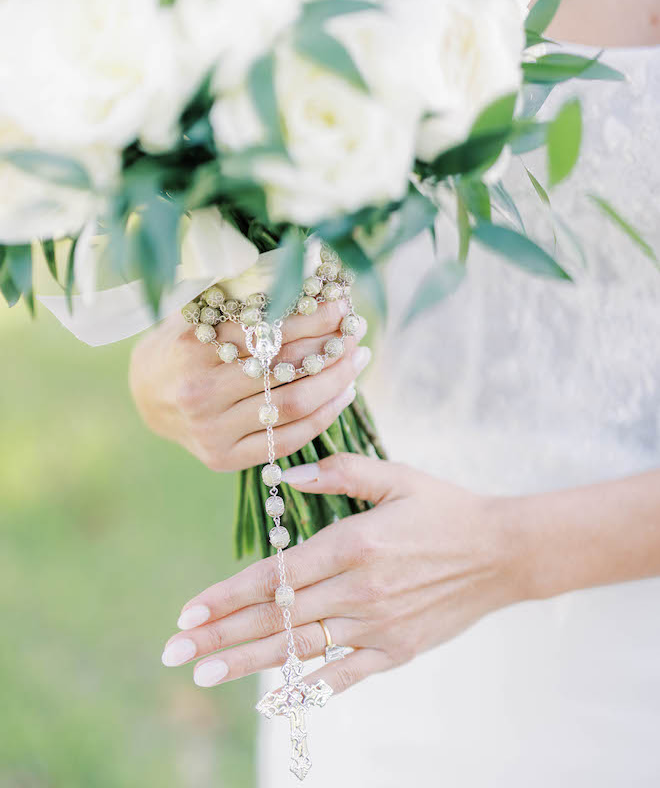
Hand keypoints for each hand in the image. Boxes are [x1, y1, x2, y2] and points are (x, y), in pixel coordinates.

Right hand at [129, 300, 368, 471]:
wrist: (146, 397)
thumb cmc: (182, 345)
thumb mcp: (198, 311)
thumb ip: (237, 295)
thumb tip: (302, 271)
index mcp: (192, 348)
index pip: (267, 330)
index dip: (311, 316)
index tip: (342, 303)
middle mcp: (199, 392)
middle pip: (284, 369)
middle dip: (330, 346)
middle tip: (356, 329)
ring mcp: (211, 430)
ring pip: (292, 406)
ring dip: (336, 381)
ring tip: (358, 359)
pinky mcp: (223, 458)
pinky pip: (287, 440)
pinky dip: (323, 416)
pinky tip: (344, 394)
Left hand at [160, 454, 525, 693]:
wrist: (502, 553)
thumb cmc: (444, 509)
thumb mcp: (396, 477)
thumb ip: (339, 473)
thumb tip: (283, 479)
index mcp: (353, 543)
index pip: (277, 576)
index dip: (227, 594)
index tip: (189, 610)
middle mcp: (359, 589)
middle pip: (278, 617)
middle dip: (221, 634)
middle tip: (175, 651)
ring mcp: (377, 625)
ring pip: (301, 647)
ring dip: (248, 662)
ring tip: (205, 673)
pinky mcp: (396, 650)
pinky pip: (344, 674)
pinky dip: (307, 687)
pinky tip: (272, 698)